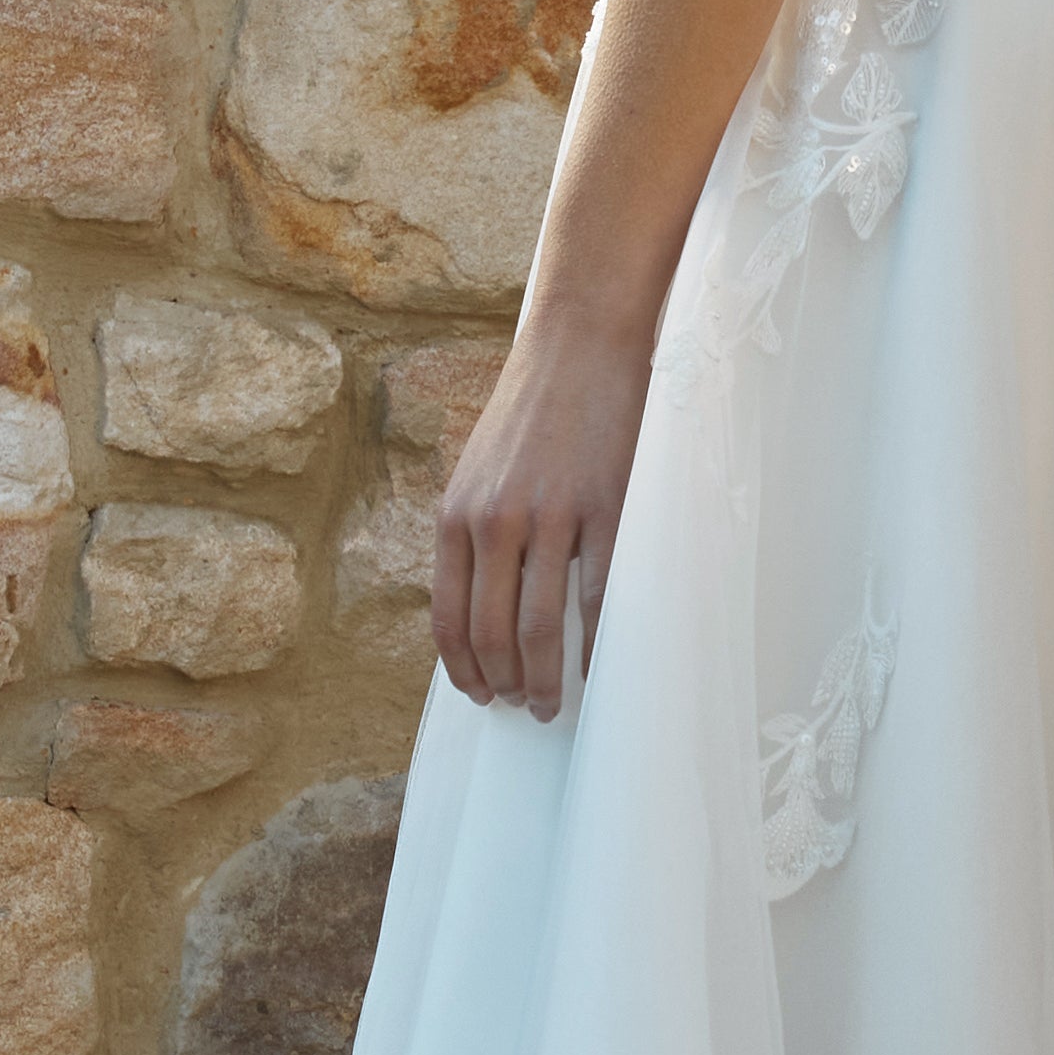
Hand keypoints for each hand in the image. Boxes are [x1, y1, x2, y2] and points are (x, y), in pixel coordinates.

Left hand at [432, 308, 654, 720]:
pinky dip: (595, 644)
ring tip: (552, 704)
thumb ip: (472, 530)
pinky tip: (597, 668)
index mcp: (456, 515)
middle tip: (521, 709)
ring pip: (541, 626)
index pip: (448, 616)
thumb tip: (478, 599)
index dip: (462, 668)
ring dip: (545, 679)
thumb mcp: (479, 469)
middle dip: (504, 684)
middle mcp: (494, 521)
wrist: (578, 345)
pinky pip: (597, 596)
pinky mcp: (604, 509)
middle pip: (493, 632)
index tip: (478, 695)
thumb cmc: (532, 410)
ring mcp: (550, 517)